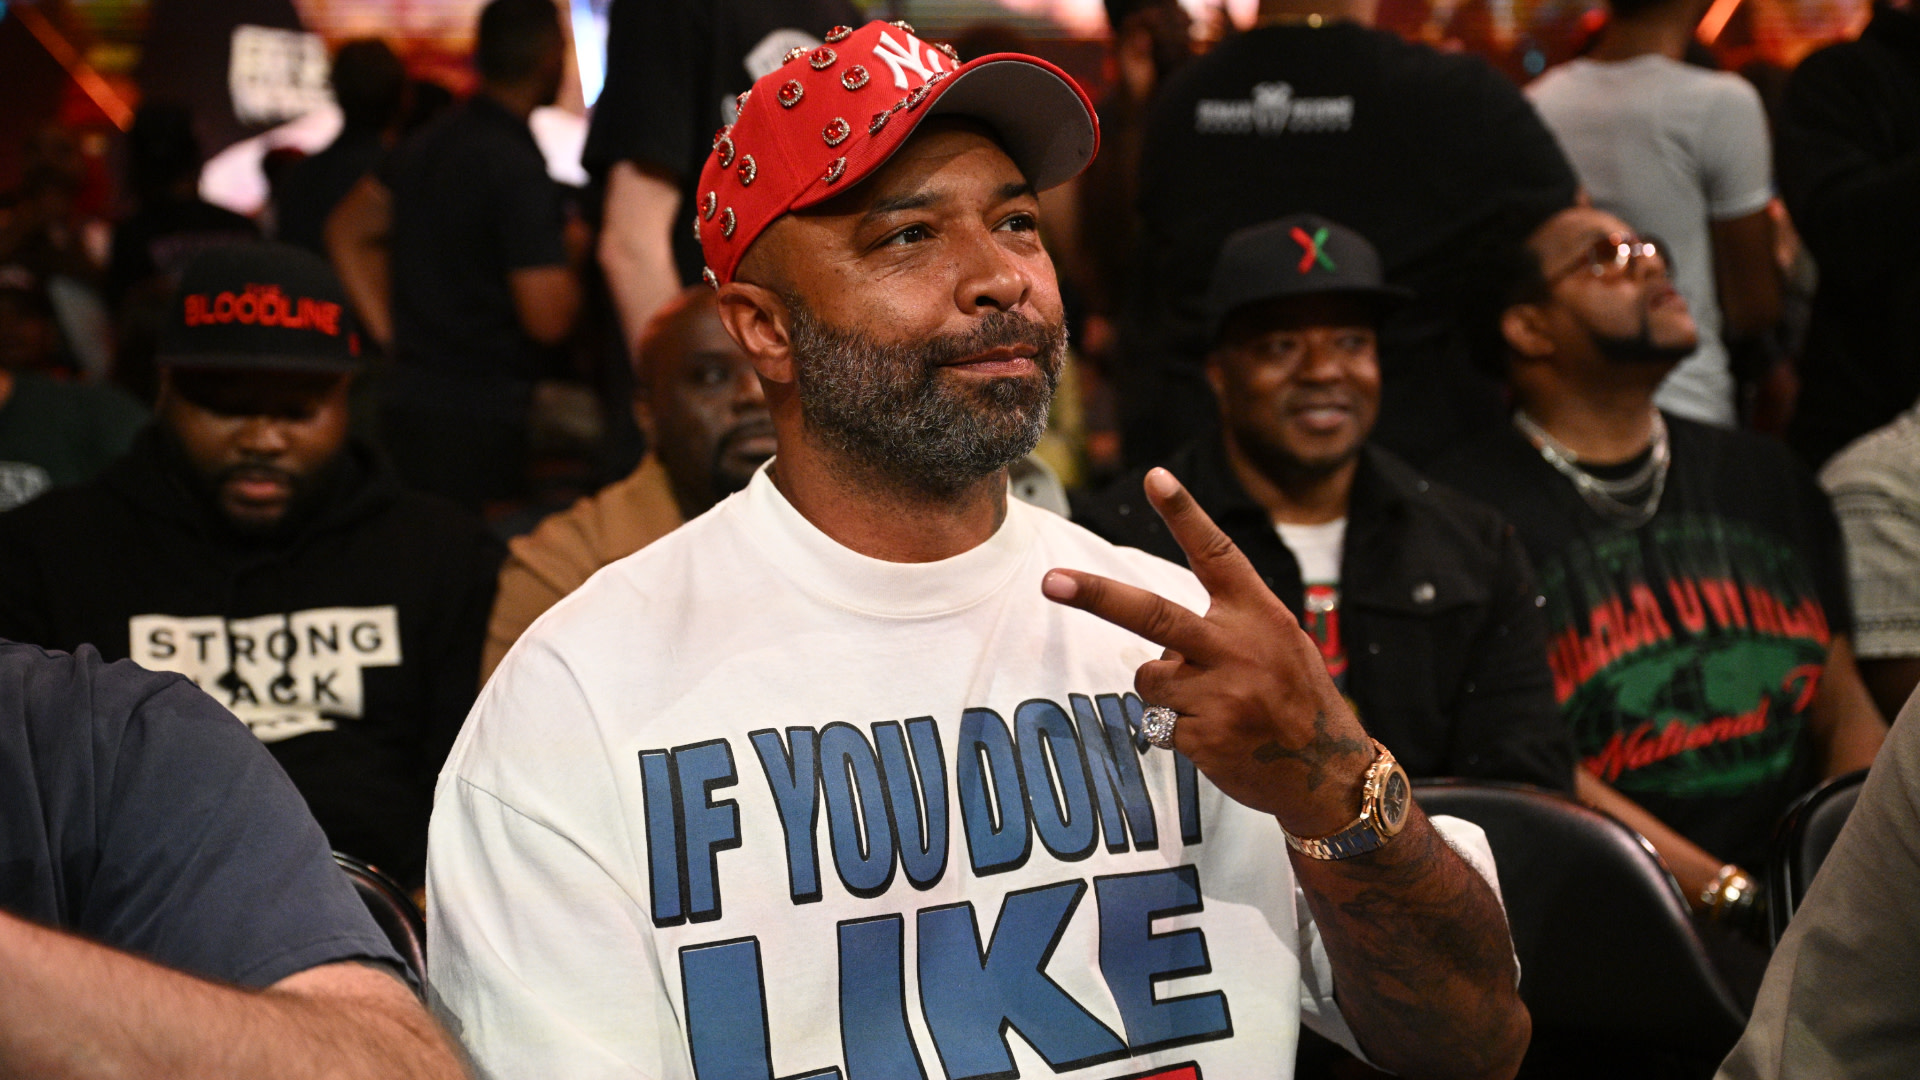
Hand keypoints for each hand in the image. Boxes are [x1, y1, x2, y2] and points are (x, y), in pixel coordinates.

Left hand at [1042, 467, 1376, 836]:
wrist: (1330, 773)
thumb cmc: (1295, 698)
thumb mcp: (1279, 644)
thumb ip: (1227, 629)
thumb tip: (1159, 644)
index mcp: (1260, 615)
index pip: (1217, 554)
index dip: (1185, 514)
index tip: (1155, 477)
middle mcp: (1239, 648)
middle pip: (1153, 614)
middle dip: (1096, 596)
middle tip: (1051, 581)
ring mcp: (1222, 694)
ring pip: (1150, 676)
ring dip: (1166, 690)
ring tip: (1213, 705)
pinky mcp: (1205, 737)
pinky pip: (1159, 722)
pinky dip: (1178, 729)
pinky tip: (1219, 737)